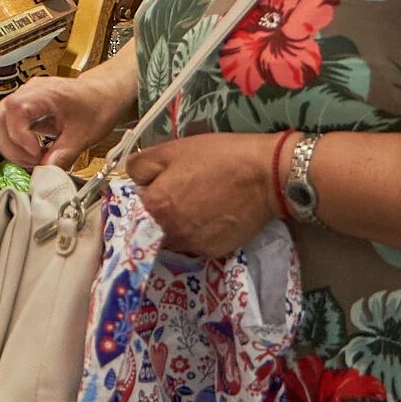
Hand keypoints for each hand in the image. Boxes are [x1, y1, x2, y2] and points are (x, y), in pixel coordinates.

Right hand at [0, 73, 128, 169]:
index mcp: (45, 93)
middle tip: (31, 162)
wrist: (104, 94)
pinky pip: (7, 123)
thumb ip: (64, 153)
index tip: (37, 155)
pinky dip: (14, 141)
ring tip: (31, 159)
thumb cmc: (97, 106)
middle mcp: (29, 91)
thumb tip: (47, 171)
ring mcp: (25, 97)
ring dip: (9, 145)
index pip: (15, 110)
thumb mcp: (85, 134)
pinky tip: (32, 151)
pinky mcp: (25, 106)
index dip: (20, 137)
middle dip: (10, 146)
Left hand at [125, 134, 281, 257]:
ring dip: (179, 224)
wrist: (265, 175)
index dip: (151, 190)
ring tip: (200, 205)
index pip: (138, 202)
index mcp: (155, 206)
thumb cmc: (217, 157)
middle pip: (154, 223)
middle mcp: (169, 232)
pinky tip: (213, 216)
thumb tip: (135, 181)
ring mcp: (193, 245)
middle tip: (186, 192)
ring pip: (174, 236)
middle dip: (164, 209)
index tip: (166, 182)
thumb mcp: (172, 149)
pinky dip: (200, 233)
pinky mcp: (215, 252)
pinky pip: (197, 244)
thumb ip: (141, 165)